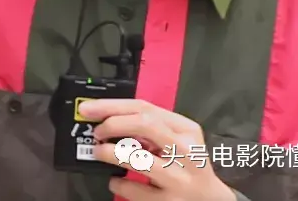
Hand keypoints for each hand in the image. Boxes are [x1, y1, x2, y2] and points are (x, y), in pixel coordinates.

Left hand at [79, 99, 235, 200]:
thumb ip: (150, 127)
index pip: (145, 107)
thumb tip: (105, 117)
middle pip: (144, 124)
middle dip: (113, 124)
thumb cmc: (186, 164)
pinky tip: (115, 180)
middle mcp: (186, 151)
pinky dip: (118, 183)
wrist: (209, 200)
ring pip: (138, 158)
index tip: (89, 109)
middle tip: (97, 132)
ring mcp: (178, 178)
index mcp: (186, 129)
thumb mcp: (177, 139)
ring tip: (100, 153)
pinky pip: (134, 189)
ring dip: (110, 153)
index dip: (111, 106)